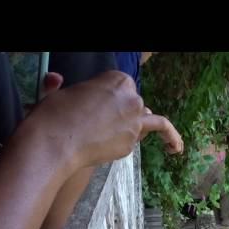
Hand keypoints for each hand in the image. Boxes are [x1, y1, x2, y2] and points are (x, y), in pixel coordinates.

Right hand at [16, 70, 182, 172]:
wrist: (56, 142)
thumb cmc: (53, 114)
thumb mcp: (58, 92)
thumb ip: (61, 85)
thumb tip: (54, 78)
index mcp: (118, 81)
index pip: (124, 88)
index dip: (113, 97)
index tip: (101, 103)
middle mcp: (132, 99)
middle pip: (135, 105)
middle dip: (125, 112)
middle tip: (103, 122)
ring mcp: (135, 123)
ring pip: (150, 121)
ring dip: (155, 128)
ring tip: (171, 143)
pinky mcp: (131, 144)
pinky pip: (141, 141)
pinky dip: (167, 142)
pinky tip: (175, 150)